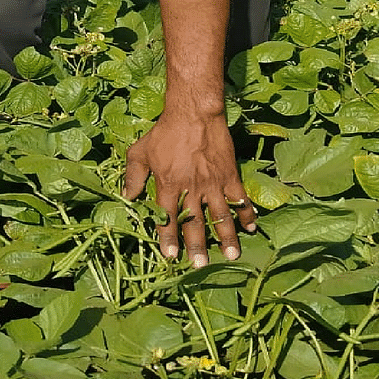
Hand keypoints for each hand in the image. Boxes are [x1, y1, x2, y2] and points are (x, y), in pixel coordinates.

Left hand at [123, 111, 255, 266]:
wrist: (193, 113)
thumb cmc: (164, 132)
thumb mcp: (140, 152)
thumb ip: (133, 176)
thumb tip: (127, 198)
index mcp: (168, 185)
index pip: (167, 218)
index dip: (168, 238)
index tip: (170, 257)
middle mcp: (191, 188)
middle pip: (195, 223)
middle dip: (197, 246)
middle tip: (200, 266)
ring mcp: (212, 183)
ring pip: (220, 216)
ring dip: (226, 237)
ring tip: (230, 256)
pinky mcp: (229, 175)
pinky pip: (239, 198)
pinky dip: (246, 213)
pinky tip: (251, 227)